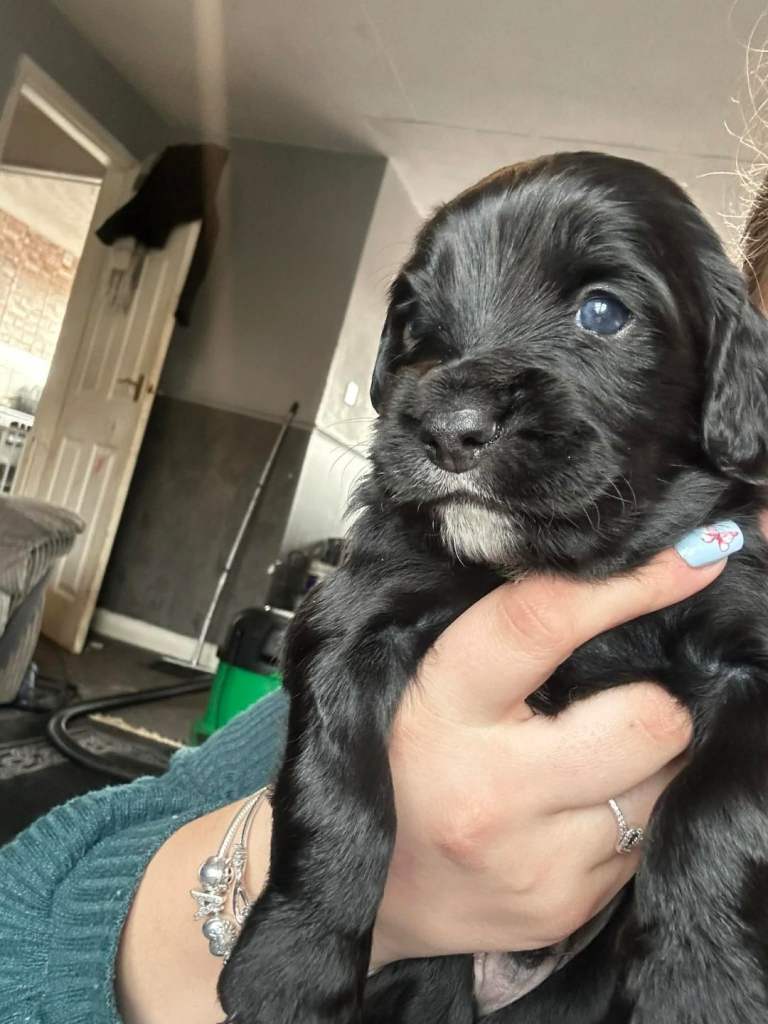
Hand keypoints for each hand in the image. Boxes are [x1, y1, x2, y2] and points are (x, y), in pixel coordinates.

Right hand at [371, 547, 726, 966]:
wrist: (374, 891)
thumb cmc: (395, 764)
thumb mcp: (426, 684)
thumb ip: (503, 636)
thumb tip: (607, 578)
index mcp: (442, 713)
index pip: (541, 623)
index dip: (625, 584)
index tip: (685, 560)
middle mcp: (492, 792)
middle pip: (647, 720)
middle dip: (655, 700)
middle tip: (620, 697)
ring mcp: (538, 861)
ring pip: (665, 783)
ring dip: (649, 759)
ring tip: (596, 754)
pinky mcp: (569, 906)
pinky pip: (649, 836)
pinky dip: (633, 809)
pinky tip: (582, 806)